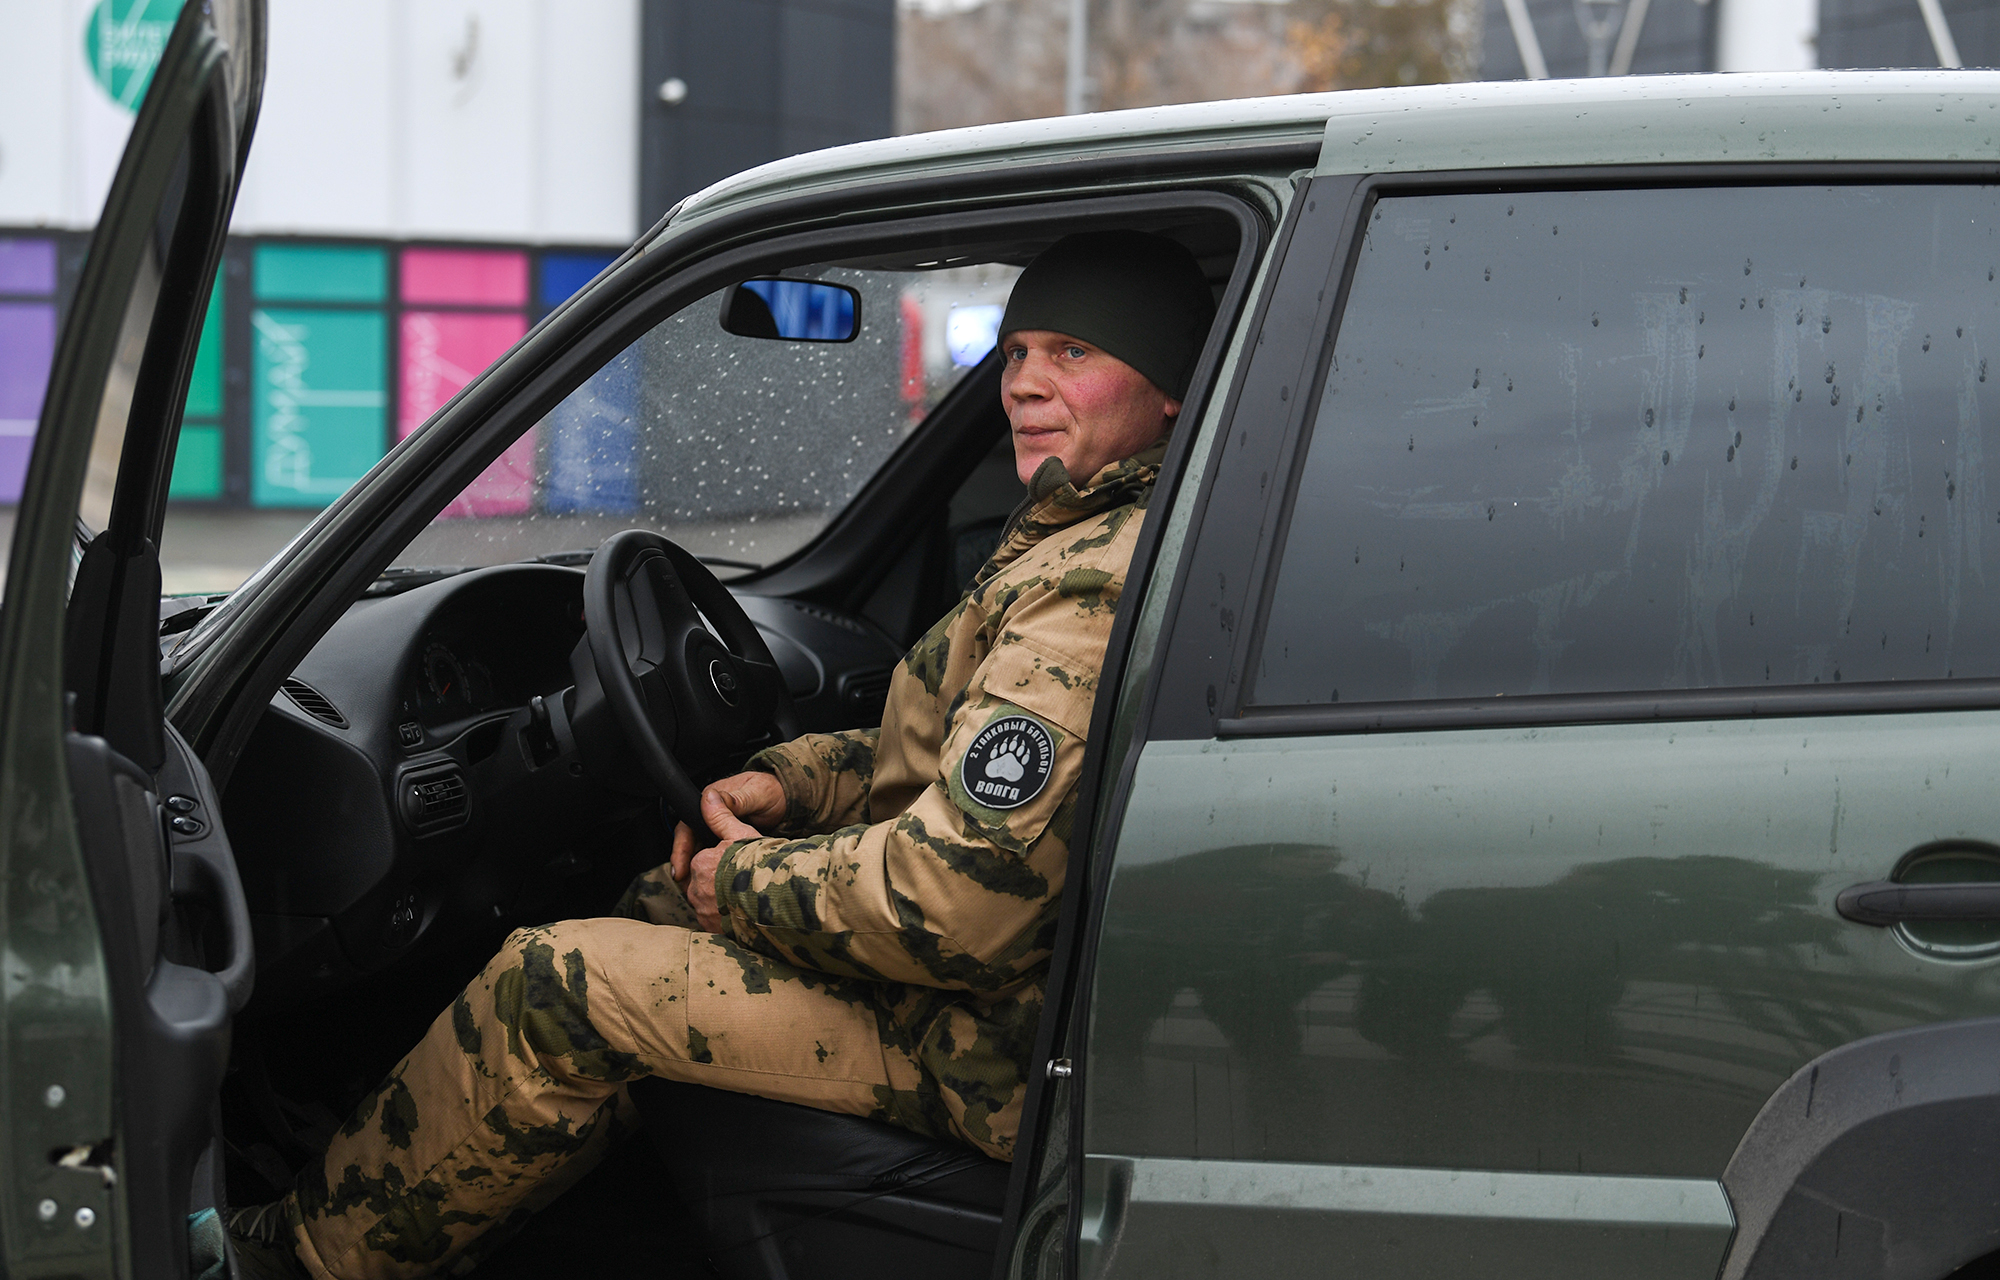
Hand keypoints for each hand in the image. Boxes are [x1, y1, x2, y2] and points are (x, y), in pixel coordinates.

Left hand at [671, 772, 783, 931]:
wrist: (779, 900)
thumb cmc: (762, 865)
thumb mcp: (742, 834)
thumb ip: (721, 817)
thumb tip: (707, 797)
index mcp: (700, 864)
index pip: (702, 861)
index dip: (721, 861)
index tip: (738, 864)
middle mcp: (697, 890)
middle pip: (704, 885)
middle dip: (718, 883)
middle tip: (743, 882)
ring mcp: (705, 913)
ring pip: (709, 904)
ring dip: (722, 902)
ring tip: (746, 899)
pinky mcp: (715, 931)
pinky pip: (716, 923)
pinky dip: (726, 919)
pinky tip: (744, 915)